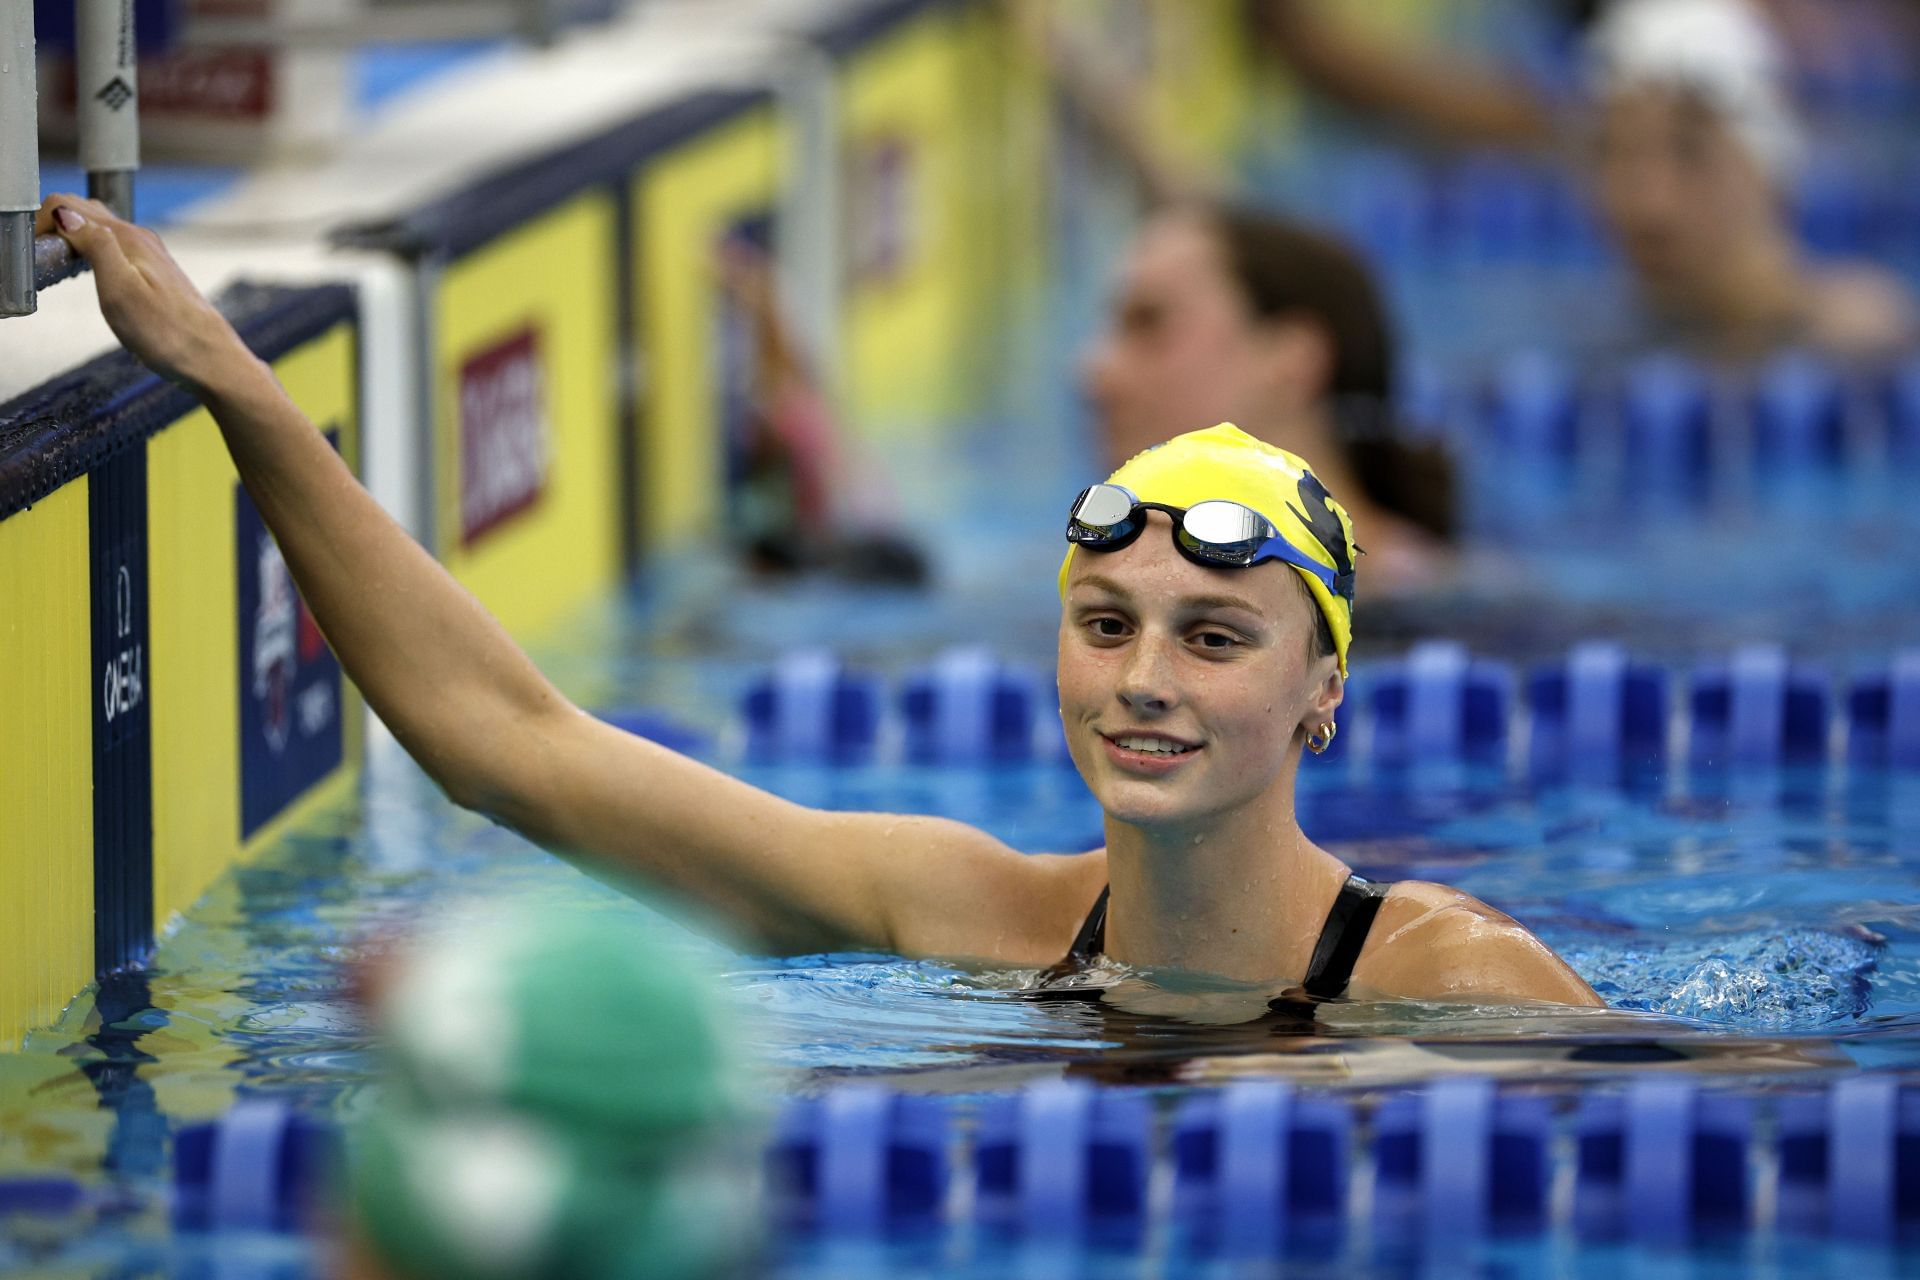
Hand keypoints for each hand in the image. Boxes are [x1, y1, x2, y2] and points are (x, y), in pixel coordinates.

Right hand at [35, 194, 247, 393]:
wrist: (211, 360)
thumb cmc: (167, 334)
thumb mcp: (121, 290)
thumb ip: (96, 246)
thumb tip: (69, 213)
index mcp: (128, 238)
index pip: (69, 205)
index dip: (44, 221)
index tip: (37, 250)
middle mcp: (141, 240)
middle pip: (85, 212)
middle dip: (55, 226)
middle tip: (45, 260)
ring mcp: (150, 256)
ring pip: (99, 230)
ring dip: (73, 238)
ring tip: (61, 267)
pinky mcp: (155, 274)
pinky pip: (114, 248)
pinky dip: (92, 252)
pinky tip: (89, 275)